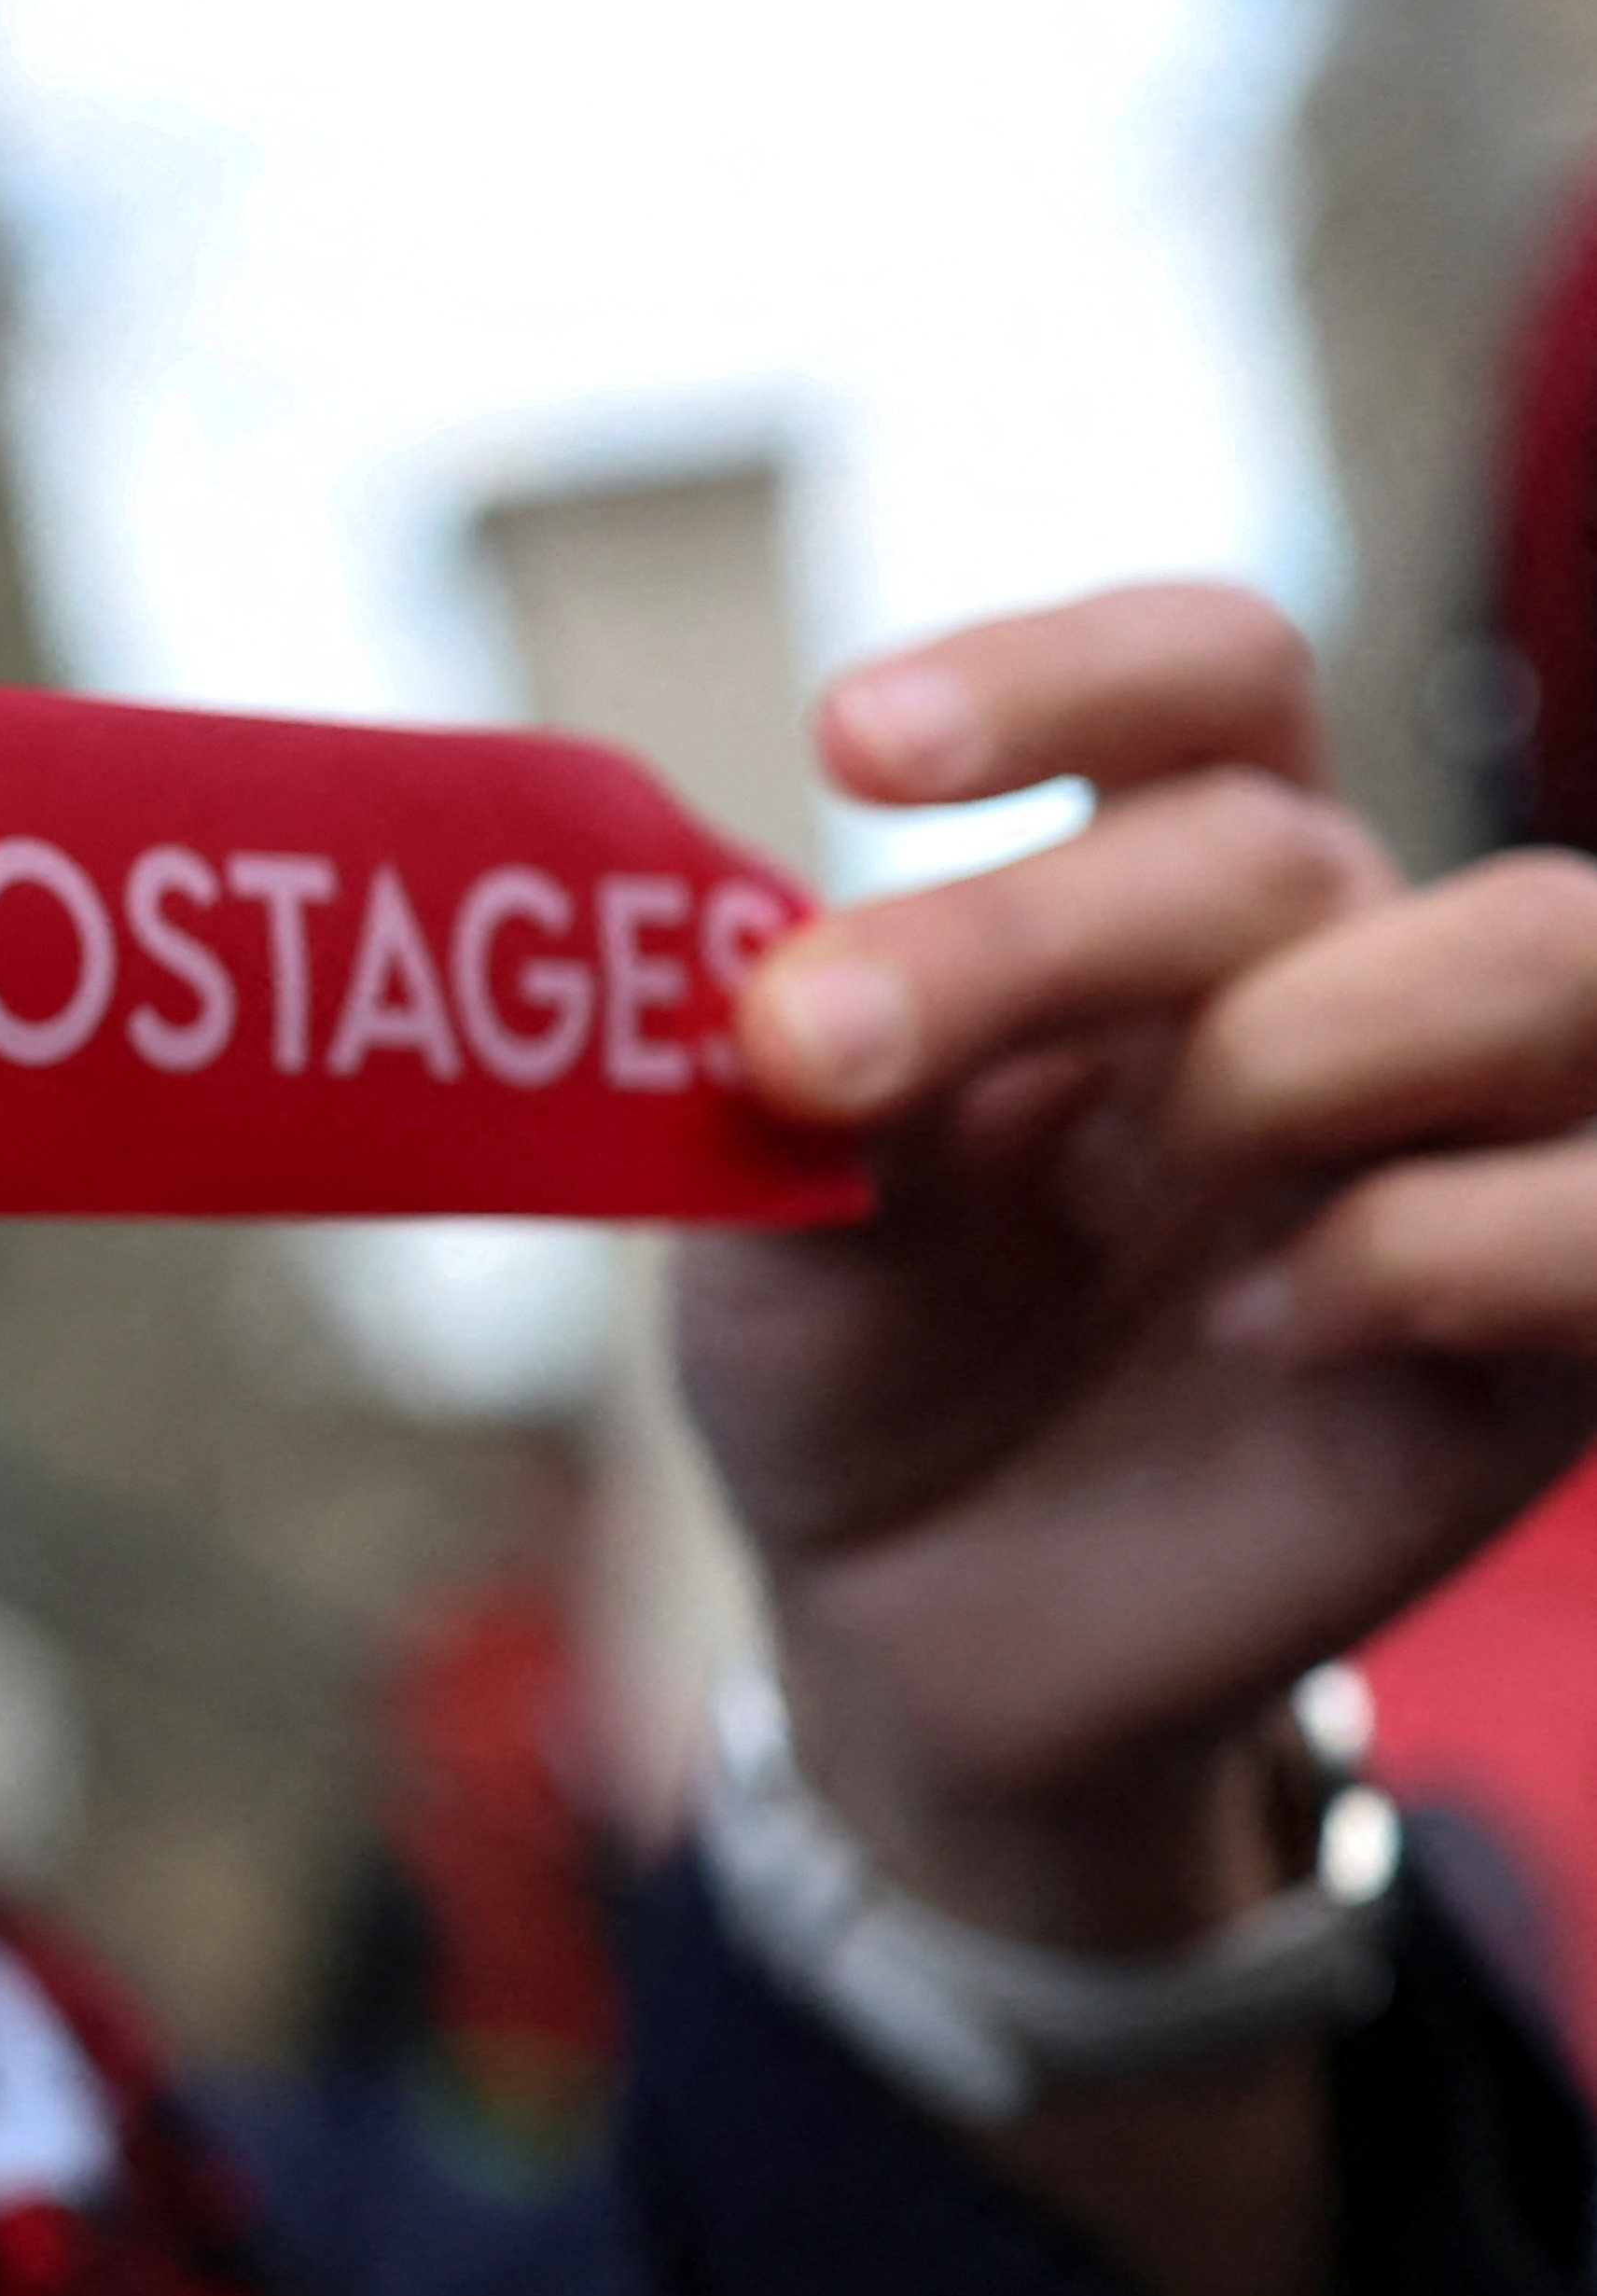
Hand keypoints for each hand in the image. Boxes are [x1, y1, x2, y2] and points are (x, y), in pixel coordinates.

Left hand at [686, 583, 1596, 1957]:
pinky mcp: (1559, 1337)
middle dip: (1035, 933)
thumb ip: (801, 1078)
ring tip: (1105, 1190)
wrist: (919, 1619)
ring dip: (1284, 1053)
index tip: (852, 746)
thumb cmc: (862, 1351)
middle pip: (1282, 840)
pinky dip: (1413, 1248)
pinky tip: (1248, 1330)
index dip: (1056, 676)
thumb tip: (777, 985)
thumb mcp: (789, 1208)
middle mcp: (1357, 970)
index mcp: (1170, 888)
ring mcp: (1484, 1143)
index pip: (1207, 676)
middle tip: (822, 1058)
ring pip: (1548, 953)